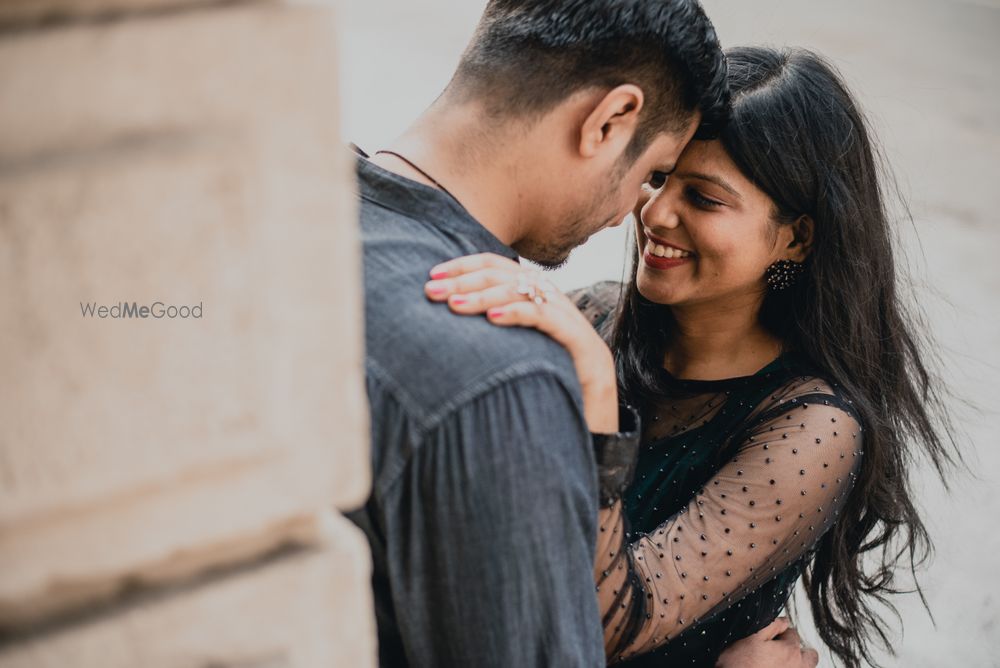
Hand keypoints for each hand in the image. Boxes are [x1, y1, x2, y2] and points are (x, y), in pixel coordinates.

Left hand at [425, 253, 618, 432]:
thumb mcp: (514, 357)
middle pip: (508, 275)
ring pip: (524, 292)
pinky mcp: (583, 345)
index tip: (432, 275)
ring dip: (483, 296)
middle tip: (431, 291)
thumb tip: (446, 321)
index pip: (500, 267)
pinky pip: (547, 319)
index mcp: (539, 301)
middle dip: (466, 280)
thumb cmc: (549, 392)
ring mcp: (571, 322)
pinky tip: (492, 319)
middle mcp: (556, 304)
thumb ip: (490, 337)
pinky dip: (517, 314)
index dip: (466, 266)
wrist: (596, 425)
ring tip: (453, 305)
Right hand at [715, 618, 819, 667]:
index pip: (793, 634)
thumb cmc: (739, 664)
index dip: (781, 632)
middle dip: (798, 649)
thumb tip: (784, 621)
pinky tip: (772, 667)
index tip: (770, 636)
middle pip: (809, 655)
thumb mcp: (752, 636)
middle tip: (782, 649)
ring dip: (796, 662)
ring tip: (777, 661)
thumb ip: (772, 625)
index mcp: (790, 651)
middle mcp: (797, 667)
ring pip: (805, 667)